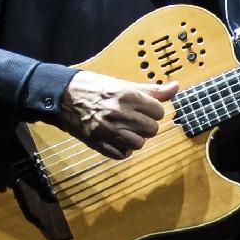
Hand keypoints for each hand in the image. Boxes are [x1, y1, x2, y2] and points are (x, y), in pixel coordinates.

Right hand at [59, 70, 177, 157]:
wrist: (64, 96)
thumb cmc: (95, 88)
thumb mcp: (124, 84)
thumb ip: (152, 90)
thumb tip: (176, 87)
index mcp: (128, 96)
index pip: (158, 112)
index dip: (152, 111)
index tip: (143, 108)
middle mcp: (120, 114)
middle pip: (151, 129)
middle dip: (146, 125)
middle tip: (134, 119)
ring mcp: (109, 131)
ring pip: (139, 144)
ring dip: (135, 138)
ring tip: (124, 129)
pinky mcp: (99, 144)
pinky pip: (122, 154)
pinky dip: (122, 149)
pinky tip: (115, 138)